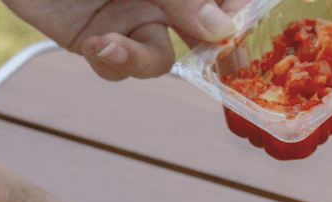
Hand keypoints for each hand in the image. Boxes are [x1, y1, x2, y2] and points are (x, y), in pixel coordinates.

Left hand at [2, 0, 249, 80]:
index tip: (240, 29)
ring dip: (143, 59)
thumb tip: (220, 29)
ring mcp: (127, 19)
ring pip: (157, 59)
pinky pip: (114, 66)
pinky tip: (95, 44)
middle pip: (200, 35)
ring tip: (112, 44)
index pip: (223, 1)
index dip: (237, 15)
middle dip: (208, 52)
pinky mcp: (91, 39)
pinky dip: (111, 61)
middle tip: (215, 61)